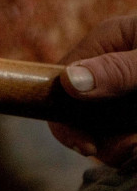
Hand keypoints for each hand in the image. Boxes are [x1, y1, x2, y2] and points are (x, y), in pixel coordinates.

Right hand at [50, 15, 136, 165]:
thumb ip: (118, 69)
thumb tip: (68, 84)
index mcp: (107, 40)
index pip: (61, 82)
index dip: (66, 119)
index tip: (87, 147)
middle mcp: (110, 65)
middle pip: (82, 111)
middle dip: (103, 138)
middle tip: (130, 150)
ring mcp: (126, 88)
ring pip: (107, 128)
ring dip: (122, 143)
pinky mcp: (134, 106)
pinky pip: (123, 133)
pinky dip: (130, 141)